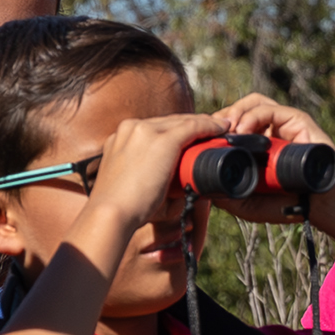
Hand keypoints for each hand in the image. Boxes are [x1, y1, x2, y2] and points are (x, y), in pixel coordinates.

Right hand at [75, 108, 227, 245]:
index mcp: (120, 137)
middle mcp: (131, 128)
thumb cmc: (122, 209)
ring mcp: (145, 131)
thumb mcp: (130, 184)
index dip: (175, 130)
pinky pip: (193, 127)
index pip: (154, 128)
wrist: (111, 213)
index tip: (190, 138)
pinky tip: (223, 129)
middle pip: (169, 122)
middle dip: (190, 125)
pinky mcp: (162, 139)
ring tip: (221, 128)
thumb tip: (176, 190)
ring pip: (182, 121)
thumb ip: (145, 180)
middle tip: (211, 130)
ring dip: (204, 123)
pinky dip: (210, 127)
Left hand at [206, 94, 334, 225]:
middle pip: (239, 109)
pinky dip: (252, 116)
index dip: (214, 127)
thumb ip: (226, 194)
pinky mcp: (298, 120)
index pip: (231, 124)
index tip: (201, 140)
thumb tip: (200, 185)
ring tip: (225, 132)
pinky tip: (241, 131)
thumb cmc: (288, 205)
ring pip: (253, 102)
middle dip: (220, 117)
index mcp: (258, 145)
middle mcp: (271, 130)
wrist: (321, 207)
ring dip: (234, 112)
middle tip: (209, 135)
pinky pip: (270, 109)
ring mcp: (285, 124)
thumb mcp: (248, 204)